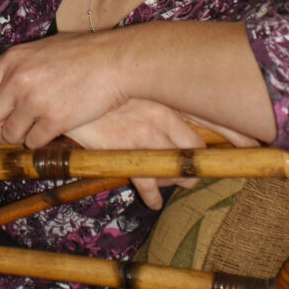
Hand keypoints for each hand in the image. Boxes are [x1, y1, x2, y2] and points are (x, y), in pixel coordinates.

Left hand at [0, 30, 126, 147]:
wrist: (116, 60)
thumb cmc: (82, 54)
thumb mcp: (40, 51)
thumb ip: (17, 69)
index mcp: (11, 61)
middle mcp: (17, 80)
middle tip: (11, 130)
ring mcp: (34, 101)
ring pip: (11, 136)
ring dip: (23, 136)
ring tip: (42, 122)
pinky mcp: (54, 120)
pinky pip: (34, 143)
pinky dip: (43, 141)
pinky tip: (57, 126)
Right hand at [68, 99, 206, 209]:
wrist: (70, 93)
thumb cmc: (100, 86)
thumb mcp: (132, 87)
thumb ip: (153, 98)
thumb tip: (167, 116)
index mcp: (164, 98)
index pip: (203, 119)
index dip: (215, 139)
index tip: (217, 148)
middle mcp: (161, 117)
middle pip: (194, 150)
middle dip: (193, 165)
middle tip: (186, 171)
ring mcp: (145, 136)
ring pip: (174, 169)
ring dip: (173, 180)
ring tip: (168, 183)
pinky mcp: (127, 153)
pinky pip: (149, 184)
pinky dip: (154, 197)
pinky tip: (154, 201)